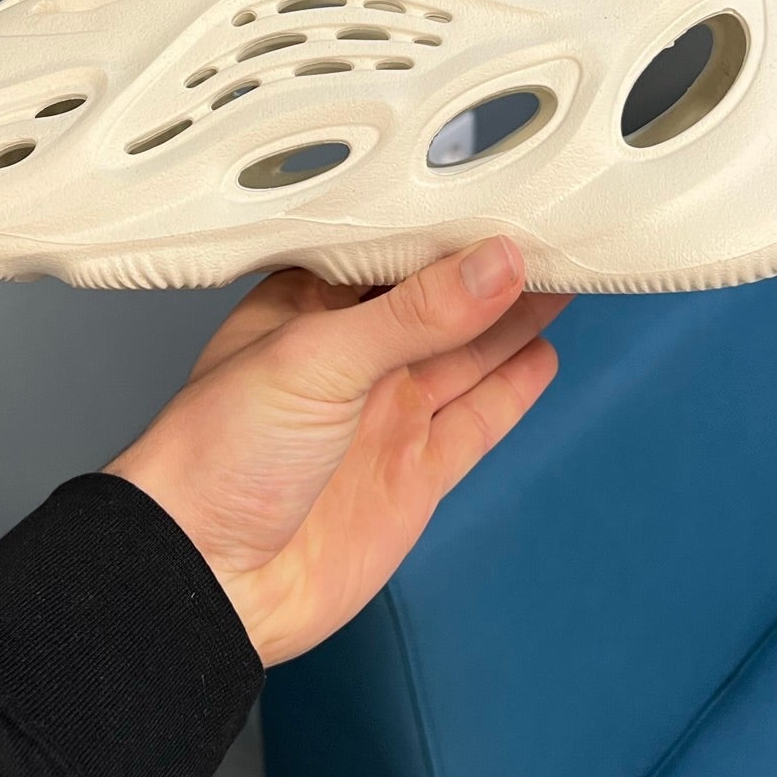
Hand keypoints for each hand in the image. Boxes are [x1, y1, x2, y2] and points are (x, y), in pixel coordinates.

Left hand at [106, 237, 566, 664]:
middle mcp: (351, 358)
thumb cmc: (215, 458)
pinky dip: (512, 387)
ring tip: (570, 270)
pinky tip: (541, 352)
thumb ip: (415, 313)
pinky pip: (476, 419)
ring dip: (516, 316)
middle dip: (494, 265)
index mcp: (309, 309)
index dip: (447, 224)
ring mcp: (385, 416)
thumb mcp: (318, 359)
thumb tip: (496, 262)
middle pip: (442, 300)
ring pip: (469, 354)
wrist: (206, 584)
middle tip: (559, 225)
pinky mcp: (413, 474)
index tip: (506, 192)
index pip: (393, 250)